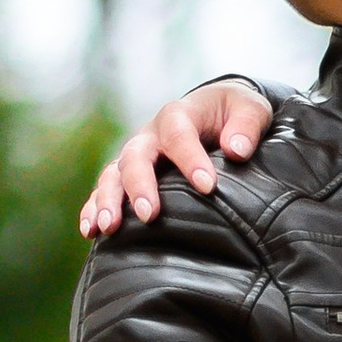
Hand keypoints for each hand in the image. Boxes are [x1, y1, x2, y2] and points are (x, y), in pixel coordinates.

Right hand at [80, 80, 276, 237]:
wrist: (214, 110)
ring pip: (114, 175)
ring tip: (109, 228)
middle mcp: (151, 135)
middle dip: (140, 186)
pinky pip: (105, 190)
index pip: (180, 135)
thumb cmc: (233, 112)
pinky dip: (94, 208)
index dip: (191, 160)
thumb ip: (247, 126)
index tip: (207, 187)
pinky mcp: (129, 175)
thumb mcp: (251, 109)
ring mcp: (137, 155)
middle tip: (150, 215)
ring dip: (109, 201)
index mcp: (179, 115)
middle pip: (136, 156)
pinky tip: (90, 231)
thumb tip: (237, 150)